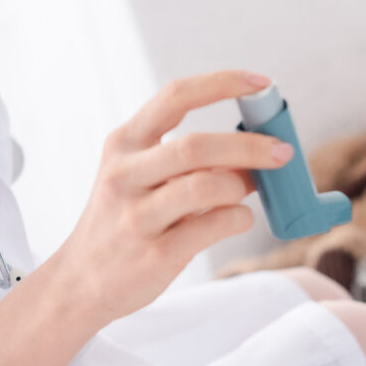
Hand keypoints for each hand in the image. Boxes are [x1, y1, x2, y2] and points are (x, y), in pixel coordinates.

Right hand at [51, 70, 292, 324]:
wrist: (82, 281)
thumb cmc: (125, 220)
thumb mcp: (143, 177)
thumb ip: (192, 161)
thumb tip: (256, 150)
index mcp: (124, 143)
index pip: (175, 96)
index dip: (223, 84)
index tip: (261, 83)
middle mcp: (125, 174)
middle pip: (197, 145)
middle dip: (250, 145)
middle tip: (283, 152)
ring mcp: (137, 216)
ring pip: (207, 186)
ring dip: (241, 186)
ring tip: (246, 192)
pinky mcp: (154, 255)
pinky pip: (215, 226)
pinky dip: (238, 218)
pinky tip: (235, 219)